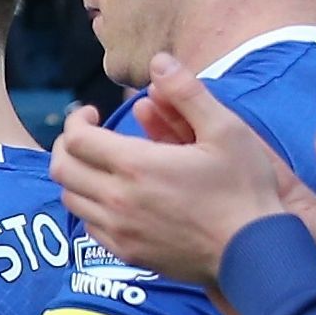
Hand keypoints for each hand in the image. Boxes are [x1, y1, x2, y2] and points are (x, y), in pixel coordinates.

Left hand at [50, 60, 315, 293]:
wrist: (253, 251)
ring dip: (77, 176)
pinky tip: (113, 196)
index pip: (76, 139)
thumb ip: (188, 93)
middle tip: (86, 135)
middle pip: (62, 168)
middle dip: (67, 145)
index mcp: (136, 166)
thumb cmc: (244, 188)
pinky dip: (91, 206)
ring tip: (99, 164)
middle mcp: (117, 200)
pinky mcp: (126, 253)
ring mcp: (118, 230)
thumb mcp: (226, 130)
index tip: (92, 113)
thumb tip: (159, 61)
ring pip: (71, 198)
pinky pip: (88, 226)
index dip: (76, 120)